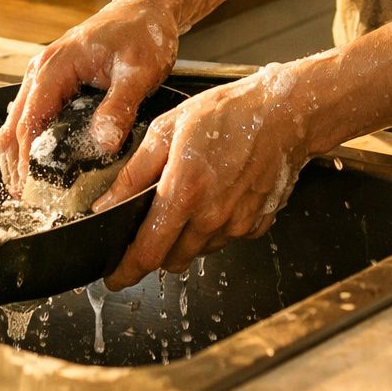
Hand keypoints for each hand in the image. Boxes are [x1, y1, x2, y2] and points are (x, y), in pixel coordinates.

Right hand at [0, 0, 178, 195]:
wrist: (147, 7)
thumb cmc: (144, 32)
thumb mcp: (138, 71)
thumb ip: (120, 106)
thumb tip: (104, 142)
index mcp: (56, 66)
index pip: (29, 121)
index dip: (26, 159)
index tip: (30, 189)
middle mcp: (43, 69)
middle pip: (14, 124)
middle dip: (15, 162)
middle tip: (26, 198)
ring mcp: (46, 74)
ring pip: (19, 119)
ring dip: (19, 152)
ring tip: (29, 187)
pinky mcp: (56, 80)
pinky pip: (32, 112)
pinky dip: (29, 138)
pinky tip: (41, 160)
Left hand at [94, 62, 317, 290]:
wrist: (284, 113)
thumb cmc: (228, 113)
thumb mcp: (166, 130)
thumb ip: (133, 174)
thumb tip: (106, 205)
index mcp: (184, 193)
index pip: (147, 252)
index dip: (126, 270)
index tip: (114, 277)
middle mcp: (212, 217)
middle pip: (171, 259)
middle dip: (154, 251)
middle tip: (150, 227)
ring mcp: (237, 224)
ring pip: (198, 250)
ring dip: (185, 238)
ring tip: (191, 197)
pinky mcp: (257, 225)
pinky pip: (225, 239)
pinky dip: (214, 228)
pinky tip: (218, 196)